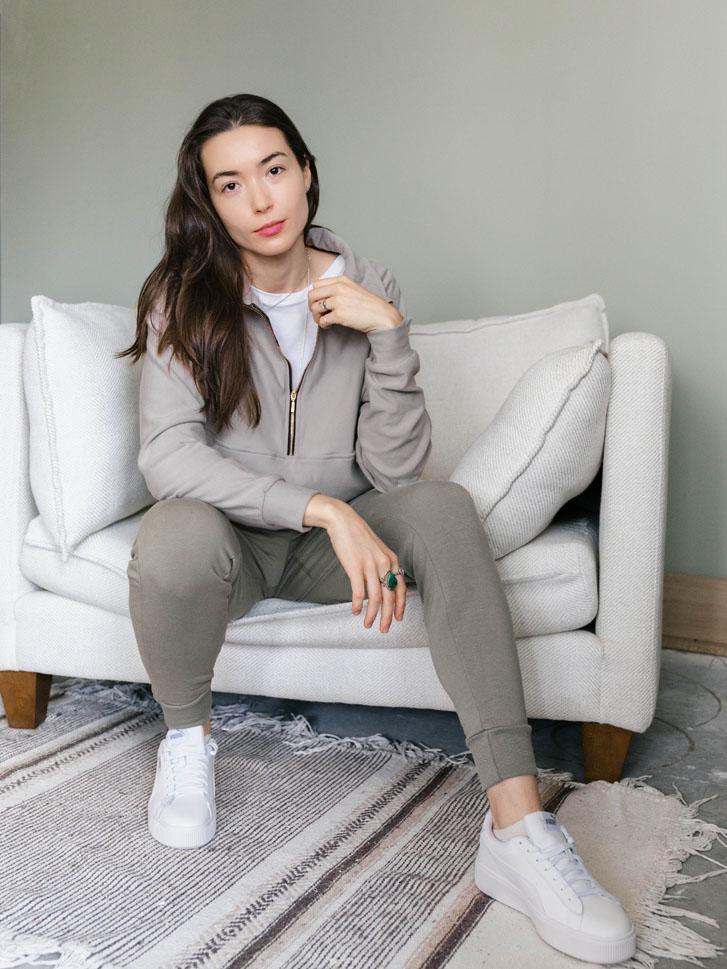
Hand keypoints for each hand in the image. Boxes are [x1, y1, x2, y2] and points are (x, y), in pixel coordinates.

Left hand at [308, 274, 403, 332]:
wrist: (381, 315)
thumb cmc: (367, 305)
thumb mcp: (352, 289)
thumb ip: (337, 289)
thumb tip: (320, 298)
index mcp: (341, 280)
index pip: (316, 284)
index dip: (315, 295)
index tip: (319, 302)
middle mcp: (338, 288)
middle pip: (312, 295)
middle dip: (312, 305)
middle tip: (318, 313)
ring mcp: (338, 301)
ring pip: (315, 308)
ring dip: (316, 316)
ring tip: (324, 320)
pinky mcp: (340, 315)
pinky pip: (322, 320)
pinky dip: (323, 324)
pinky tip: (329, 326)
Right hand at [325, 502, 406, 632]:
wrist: (343, 521)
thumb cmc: (358, 536)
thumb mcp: (377, 550)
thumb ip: (383, 566)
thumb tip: (385, 585)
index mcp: (392, 560)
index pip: (401, 589)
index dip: (400, 606)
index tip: (398, 618)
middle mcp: (384, 564)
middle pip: (390, 597)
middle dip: (388, 617)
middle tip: (384, 629)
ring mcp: (370, 566)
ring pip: (376, 598)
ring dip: (372, 615)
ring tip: (368, 624)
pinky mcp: (355, 567)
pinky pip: (359, 592)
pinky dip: (358, 605)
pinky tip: (355, 611)